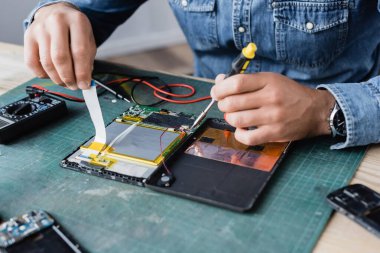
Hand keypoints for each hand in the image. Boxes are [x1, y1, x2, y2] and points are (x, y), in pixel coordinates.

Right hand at [24, 2, 95, 89]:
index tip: (84, 85)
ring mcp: (40, 28)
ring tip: (65, 82)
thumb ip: (87, 60)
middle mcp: (56, 22)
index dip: (82, 72)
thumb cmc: (75, 30)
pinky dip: (42, 74)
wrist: (57, 13)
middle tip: (74, 86)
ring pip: (46, 63)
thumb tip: (84, 82)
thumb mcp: (88, 40)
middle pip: (60, 58)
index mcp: (76, 21)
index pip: (79, 51)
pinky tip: (51, 75)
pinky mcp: (28, 36)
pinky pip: (31, 63)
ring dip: (57, 79)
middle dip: (68, 77)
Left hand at [211, 72, 334, 144]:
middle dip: (222, 104)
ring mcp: (273, 117)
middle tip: (226, 105)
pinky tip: (242, 129)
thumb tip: (219, 82)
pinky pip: (247, 138)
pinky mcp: (275, 133)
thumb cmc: (289, 94)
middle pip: (232, 102)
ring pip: (237, 120)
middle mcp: (270, 98)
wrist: (317, 110)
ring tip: (235, 116)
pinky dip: (239, 134)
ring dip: (230, 118)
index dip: (220, 88)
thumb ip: (246, 81)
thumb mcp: (270, 80)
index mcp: (268, 81)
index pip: (236, 83)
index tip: (216, 92)